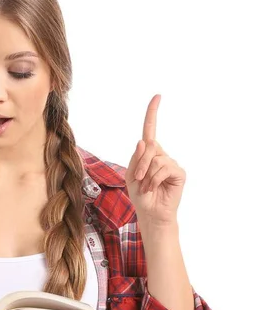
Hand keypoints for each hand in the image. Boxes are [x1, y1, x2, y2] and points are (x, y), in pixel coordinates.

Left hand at [125, 94, 185, 227]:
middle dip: (140, 163)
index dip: (152, 113)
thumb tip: (144, 141)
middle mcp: (161, 155)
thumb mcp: (131, 175)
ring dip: (146, 175)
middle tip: (138, 179)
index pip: (150, 130)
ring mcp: (171, 163)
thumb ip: (136, 158)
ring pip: (156, 159)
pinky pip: (164, 168)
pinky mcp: (179, 172)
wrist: (150, 213)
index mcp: (148, 153)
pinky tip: (154, 188)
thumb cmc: (140, 195)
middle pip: (149, 146)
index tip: (157, 96)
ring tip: (147, 187)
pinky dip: (154, 179)